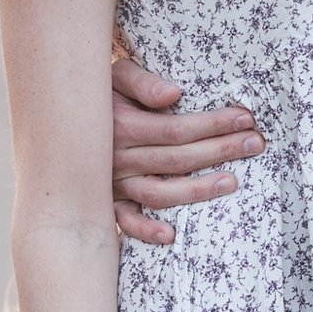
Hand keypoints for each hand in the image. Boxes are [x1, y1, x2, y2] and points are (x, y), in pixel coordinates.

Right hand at [109, 58, 258, 243]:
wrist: (58, 119)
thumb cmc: (98, 94)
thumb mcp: (113, 76)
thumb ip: (142, 82)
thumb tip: (173, 95)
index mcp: (122, 126)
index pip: (176, 129)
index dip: (213, 124)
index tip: (245, 117)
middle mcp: (117, 159)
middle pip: (176, 160)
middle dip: (219, 150)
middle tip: (255, 143)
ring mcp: (112, 184)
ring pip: (158, 194)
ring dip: (197, 191)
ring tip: (232, 182)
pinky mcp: (105, 202)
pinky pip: (124, 222)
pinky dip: (144, 231)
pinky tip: (171, 235)